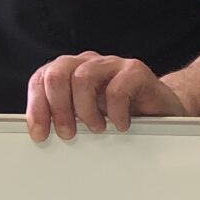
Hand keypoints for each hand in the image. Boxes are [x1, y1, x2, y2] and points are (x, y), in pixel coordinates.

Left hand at [24, 53, 187, 141]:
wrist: (162, 110)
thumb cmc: (121, 115)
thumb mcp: (87, 118)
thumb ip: (65, 118)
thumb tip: (40, 136)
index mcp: (71, 72)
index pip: (42, 78)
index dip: (37, 106)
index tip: (40, 134)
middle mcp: (88, 63)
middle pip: (57, 72)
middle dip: (57, 107)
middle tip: (67, 133)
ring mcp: (112, 64)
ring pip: (83, 77)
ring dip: (85, 109)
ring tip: (96, 128)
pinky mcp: (136, 71)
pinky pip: (117, 88)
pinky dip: (115, 112)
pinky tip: (121, 125)